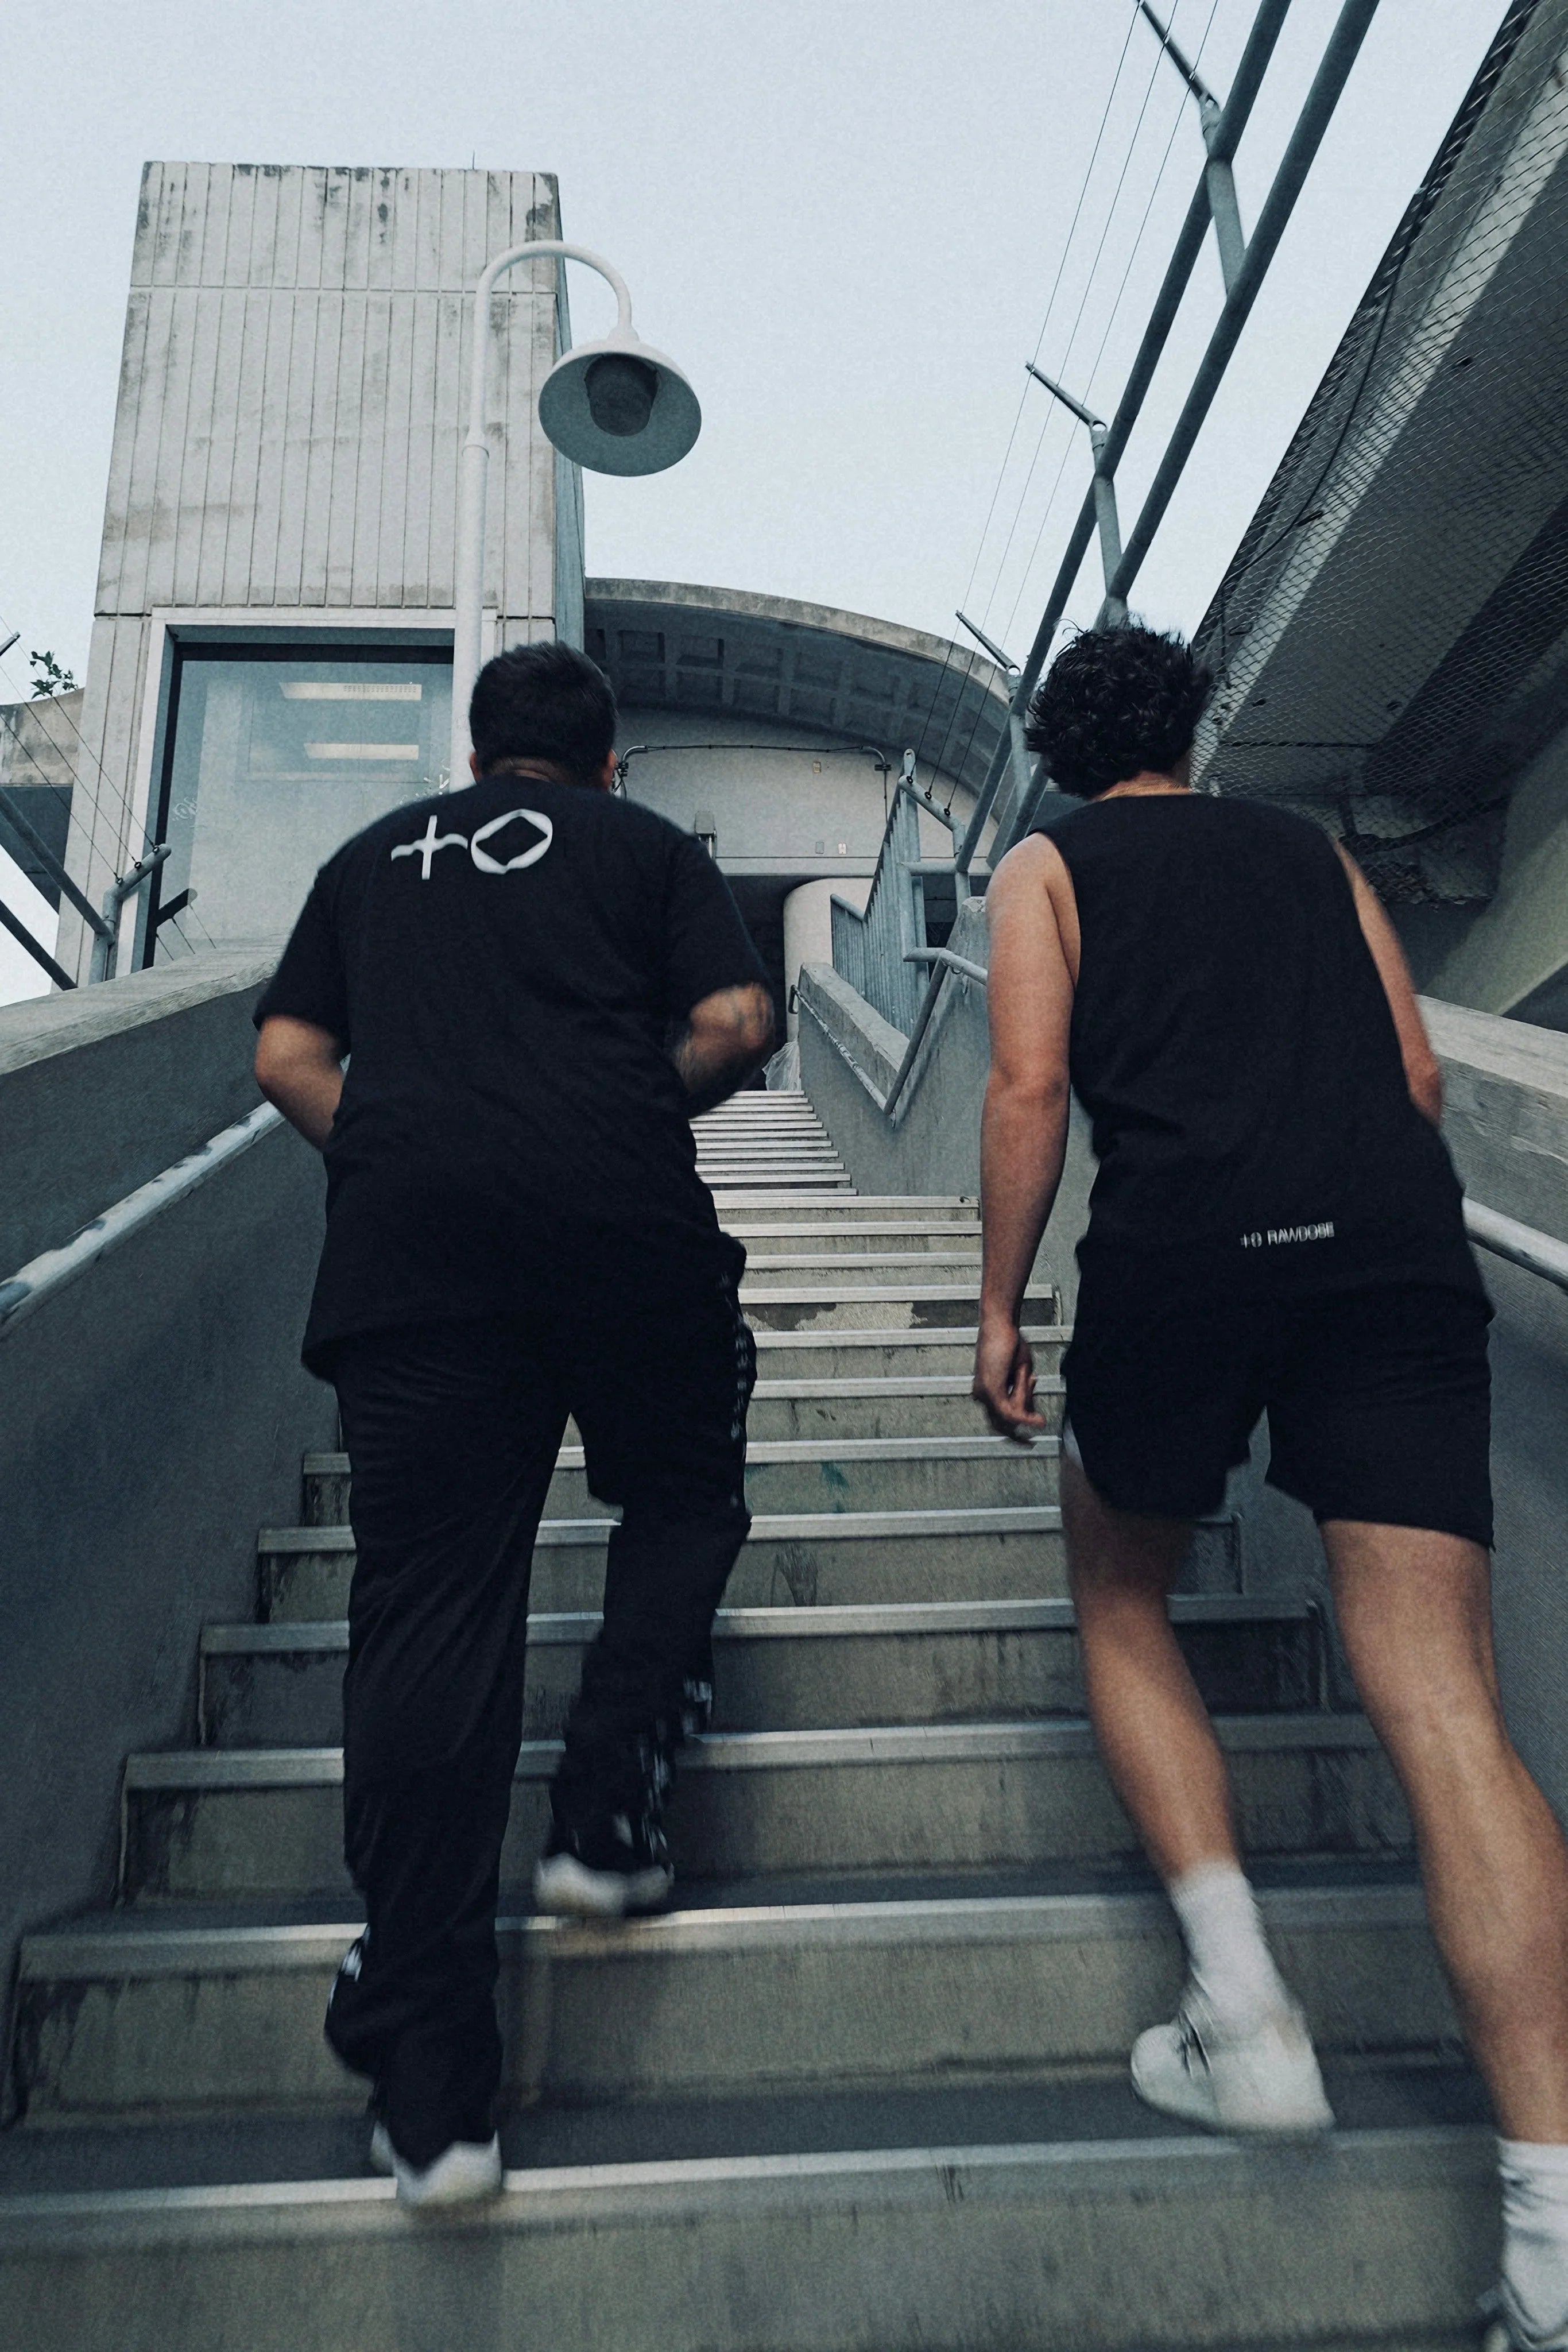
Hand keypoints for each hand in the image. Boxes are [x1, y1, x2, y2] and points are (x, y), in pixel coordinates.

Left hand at [973, 1314, 1044, 1439]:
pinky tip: (1038, 1420)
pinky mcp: (990, 1389)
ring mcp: (983, 1393)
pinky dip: (1024, 1416)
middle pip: (999, 1425)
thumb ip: (1024, 1395)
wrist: (1001, 1324)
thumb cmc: (1011, 1343)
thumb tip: (1032, 1415)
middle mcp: (980, 1395)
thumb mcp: (1021, 1374)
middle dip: (1016, 1437)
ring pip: (1008, 1417)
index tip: (1031, 1434)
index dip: (1018, 1426)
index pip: (1000, 1418)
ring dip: (1026, 1412)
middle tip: (1031, 1444)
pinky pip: (1009, 1410)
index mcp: (985, 1392)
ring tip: (1038, 1405)